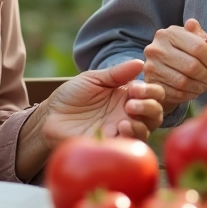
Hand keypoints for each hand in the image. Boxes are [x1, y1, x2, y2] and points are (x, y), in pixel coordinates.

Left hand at [40, 59, 165, 143]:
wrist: (51, 115)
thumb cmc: (71, 95)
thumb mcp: (94, 79)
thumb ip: (117, 73)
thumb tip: (140, 62)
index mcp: (127, 96)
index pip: (153, 95)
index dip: (151, 91)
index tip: (135, 88)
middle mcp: (128, 114)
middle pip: (155, 114)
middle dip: (150, 106)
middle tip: (131, 101)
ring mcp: (121, 130)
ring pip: (147, 130)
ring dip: (142, 122)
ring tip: (126, 114)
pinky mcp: (111, 144)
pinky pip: (130, 145)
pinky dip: (131, 135)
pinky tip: (122, 126)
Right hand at [143, 18, 206, 112]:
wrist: (161, 71)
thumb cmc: (183, 54)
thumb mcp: (197, 44)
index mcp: (170, 33)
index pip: (198, 47)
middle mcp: (157, 47)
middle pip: (192, 65)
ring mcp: (151, 66)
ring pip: (184, 81)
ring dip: (200, 87)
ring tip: (205, 86)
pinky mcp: (151, 83)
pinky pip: (176, 93)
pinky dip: (190, 94)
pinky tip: (194, 91)